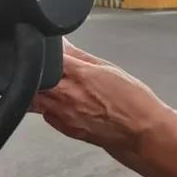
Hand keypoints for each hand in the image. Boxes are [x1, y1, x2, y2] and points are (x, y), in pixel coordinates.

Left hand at [30, 40, 176, 176]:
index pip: (45, 58)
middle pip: (33, 80)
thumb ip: (80, 56)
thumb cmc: (132, 100)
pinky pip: (46, 114)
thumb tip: (61, 43)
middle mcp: (66, 95)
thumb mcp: (108, 68)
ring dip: (38, 90)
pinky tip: (62, 103)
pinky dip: (48, 106)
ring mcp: (63, 115)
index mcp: (78, 75)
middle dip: (35, 71)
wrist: (142, 132)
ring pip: (34, 99)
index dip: (40, 51)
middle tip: (45, 67)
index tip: (42, 48)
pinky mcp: (65, 129)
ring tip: (53, 85)